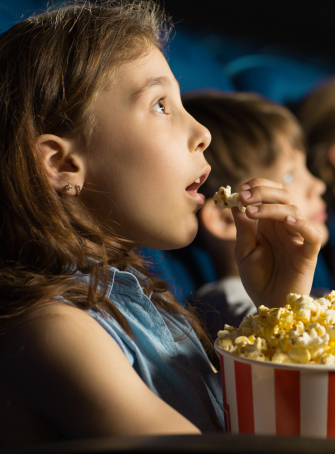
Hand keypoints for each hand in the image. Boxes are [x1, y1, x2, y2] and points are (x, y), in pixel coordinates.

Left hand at [232, 179, 321, 308]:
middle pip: (283, 196)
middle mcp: (284, 227)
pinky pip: (313, 236)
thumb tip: (235, 203)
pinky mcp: (307, 255)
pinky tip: (286, 222)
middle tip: (243, 195)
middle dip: (262, 191)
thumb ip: (242, 228)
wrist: (267, 305)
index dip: (257, 186)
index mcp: (268, 224)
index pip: (269, 194)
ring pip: (293, 211)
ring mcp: (297, 239)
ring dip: (271, 208)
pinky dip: (302, 225)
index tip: (239, 189)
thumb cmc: (256, 278)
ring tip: (251, 212)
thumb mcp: (243, 251)